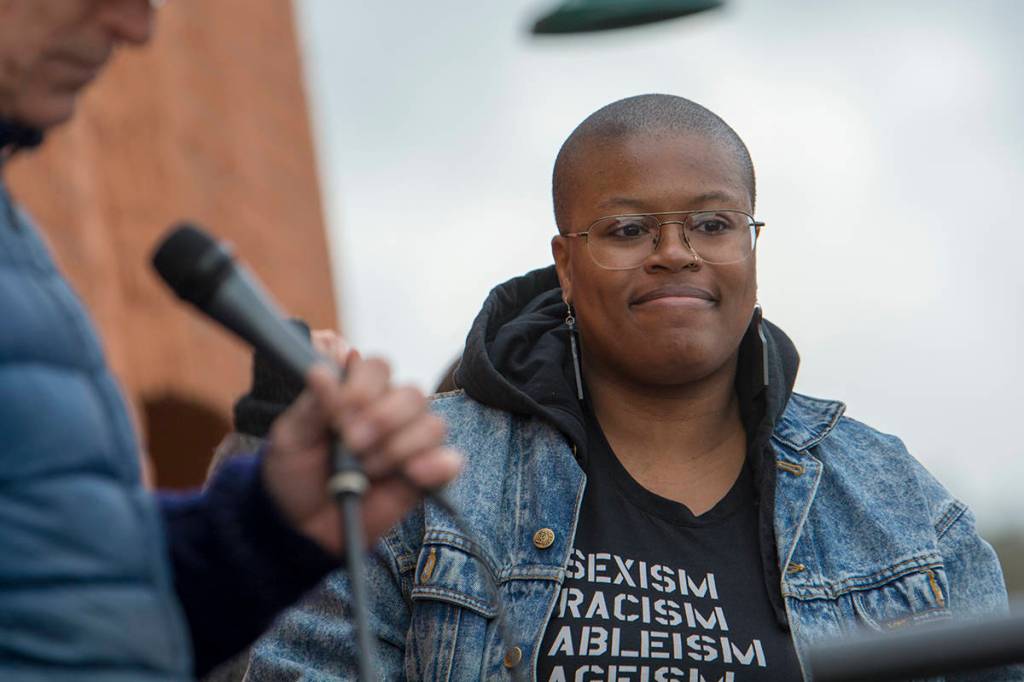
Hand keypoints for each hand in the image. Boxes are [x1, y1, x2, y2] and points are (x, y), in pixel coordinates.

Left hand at [262, 350, 461, 554]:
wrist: (302, 527)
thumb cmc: (296, 475)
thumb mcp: (292, 437)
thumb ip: (313, 405)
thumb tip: (322, 371)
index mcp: (360, 394)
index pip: (378, 369)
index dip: (363, 388)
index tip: (338, 414)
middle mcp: (392, 414)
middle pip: (412, 394)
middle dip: (383, 418)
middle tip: (352, 443)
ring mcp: (412, 445)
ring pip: (433, 425)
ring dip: (399, 447)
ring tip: (368, 469)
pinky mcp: (427, 477)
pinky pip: (450, 462)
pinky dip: (437, 465)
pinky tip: (411, 475)